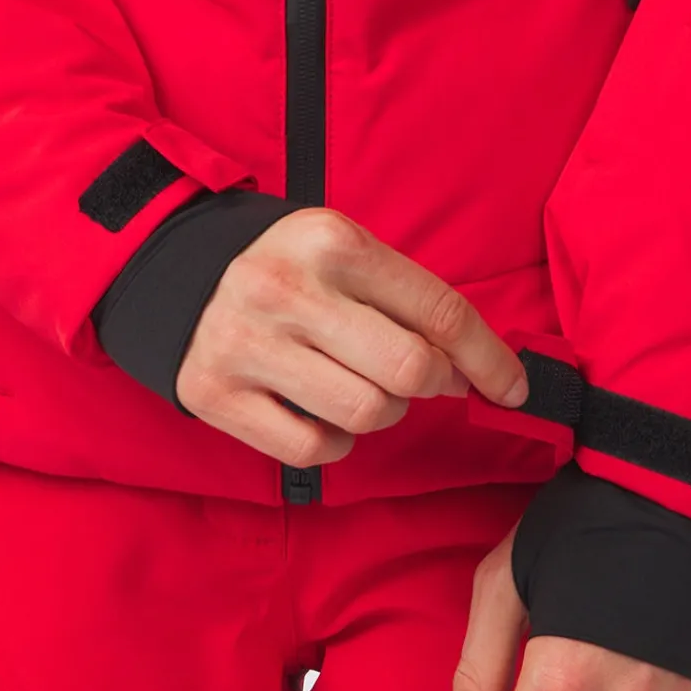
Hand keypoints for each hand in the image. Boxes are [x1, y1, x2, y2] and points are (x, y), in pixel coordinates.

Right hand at [175, 206, 528, 464]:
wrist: (177, 276)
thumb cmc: (290, 270)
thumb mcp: (347, 254)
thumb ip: (411, 301)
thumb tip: (479, 370)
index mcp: (332, 243)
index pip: (439, 310)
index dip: (490, 359)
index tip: (513, 388)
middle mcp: (286, 291)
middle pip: (410, 370)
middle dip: (433, 384)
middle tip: (424, 379)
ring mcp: (246, 345)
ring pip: (368, 413)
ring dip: (384, 411)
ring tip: (362, 386)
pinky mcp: (216, 395)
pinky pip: (315, 448)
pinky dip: (336, 441)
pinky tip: (322, 412)